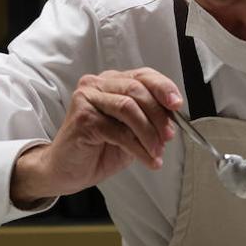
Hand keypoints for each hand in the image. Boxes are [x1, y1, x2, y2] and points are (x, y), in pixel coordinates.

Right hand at [11, 68, 181, 206]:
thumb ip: (149, 119)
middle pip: (137, 90)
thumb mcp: (132, 131)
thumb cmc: (99, 149)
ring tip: (156, 151)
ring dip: (149, 133)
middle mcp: (98, 84)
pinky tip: (146, 159)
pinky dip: (138, 147)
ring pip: (129, 108)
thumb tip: (174, 118)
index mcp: (113, 82)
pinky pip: (119, 131)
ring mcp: (87, 98)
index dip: (164, 87)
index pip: (144, 75)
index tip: (177, 105)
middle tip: (168, 137)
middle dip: (159, 116)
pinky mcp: (82, 117)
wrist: (68, 170)